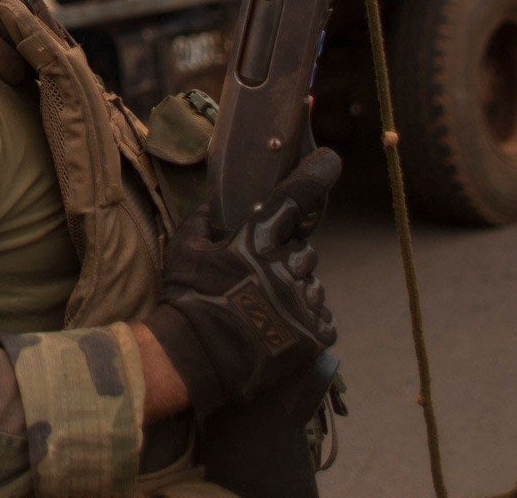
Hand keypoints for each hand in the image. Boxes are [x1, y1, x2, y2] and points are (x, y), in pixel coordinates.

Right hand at [147, 146, 340, 415]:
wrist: (198, 357)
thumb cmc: (188, 300)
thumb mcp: (184, 251)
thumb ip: (201, 222)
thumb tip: (214, 206)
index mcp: (255, 244)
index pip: (290, 201)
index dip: (313, 177)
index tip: (332, 158)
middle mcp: (285, 269)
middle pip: (304, 252)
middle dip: (288, 259)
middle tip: (261, 278)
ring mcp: (302, 303)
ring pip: (313, 285)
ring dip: (296, 290)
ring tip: (266, 309)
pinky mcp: (314, 335)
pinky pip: (322, 316)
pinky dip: (306, 318)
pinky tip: (281, 327)